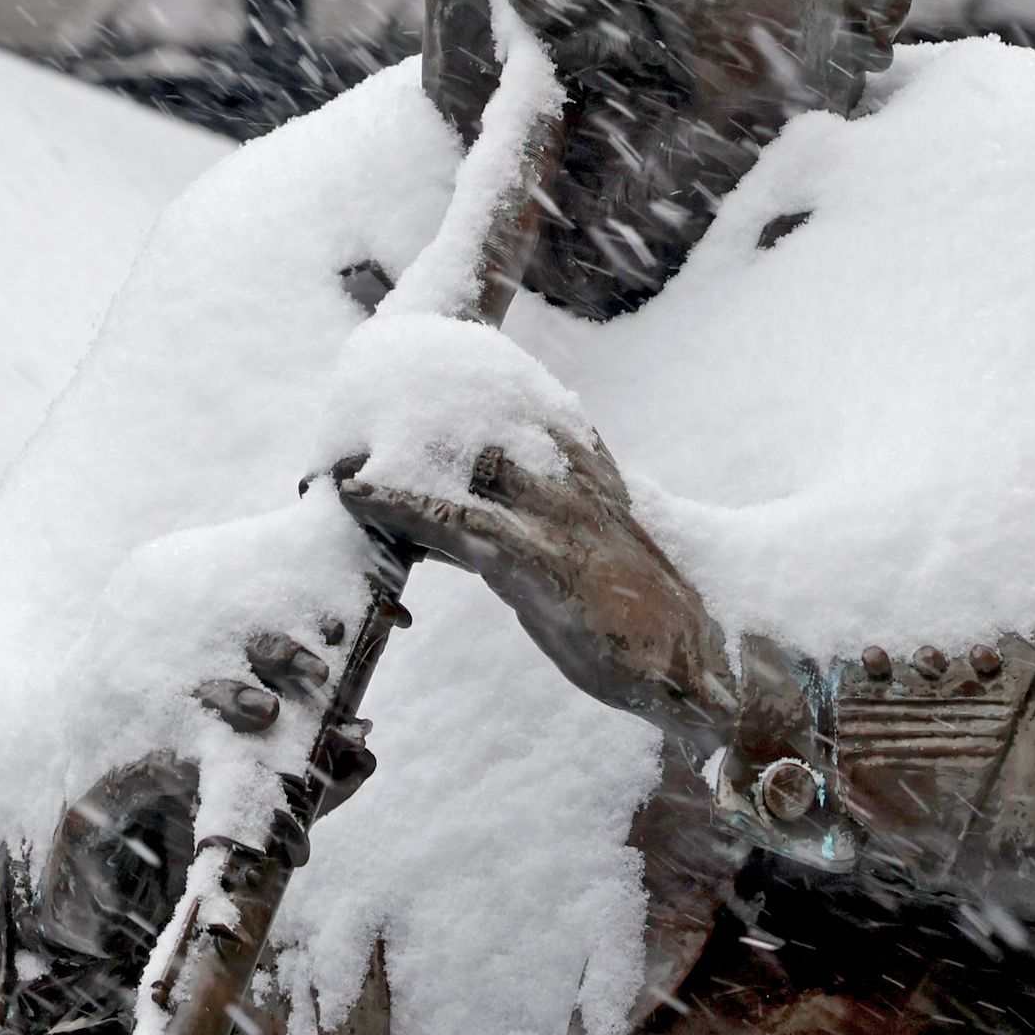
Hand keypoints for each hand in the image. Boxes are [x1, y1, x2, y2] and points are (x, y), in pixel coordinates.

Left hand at [332, 424, 737, 756]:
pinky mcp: (543, 567)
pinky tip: (357, 495)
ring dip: (395, 447)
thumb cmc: (645, 618)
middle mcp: (572, 482)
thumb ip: (533, 531)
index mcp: (587, 471)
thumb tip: (466, 530)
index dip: (455, 388)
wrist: (702, 663)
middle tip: (349, 398)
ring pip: (462, 461)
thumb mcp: (584, 558)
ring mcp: (559, 521)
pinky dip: (402, 506)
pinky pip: (459, 525)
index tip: (401, 371)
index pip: (515, 406)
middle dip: (415, 408)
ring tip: (332, 438)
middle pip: (480, 420)